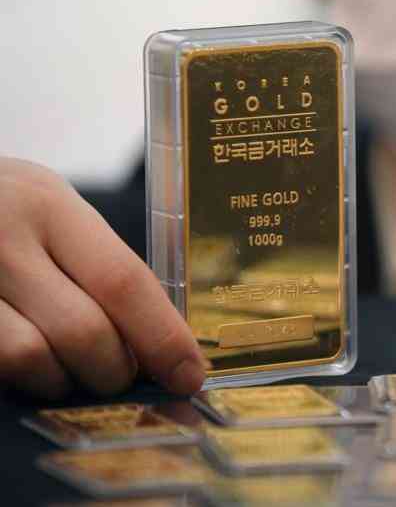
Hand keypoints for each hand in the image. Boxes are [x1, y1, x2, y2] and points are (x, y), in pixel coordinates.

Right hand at [0, 158, 203, 397]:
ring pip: (32, 361)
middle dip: (116, 370)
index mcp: (46, 202)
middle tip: (120, 375)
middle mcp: (0, 235)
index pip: (124, 280)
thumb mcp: (42, 207)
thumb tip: (158, 335)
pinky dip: (17, 380)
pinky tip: (22, 365)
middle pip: (86, 331)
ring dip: (62, 382)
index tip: (189, 374)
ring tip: (64, 368)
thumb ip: (93, 260)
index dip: (164, 337)